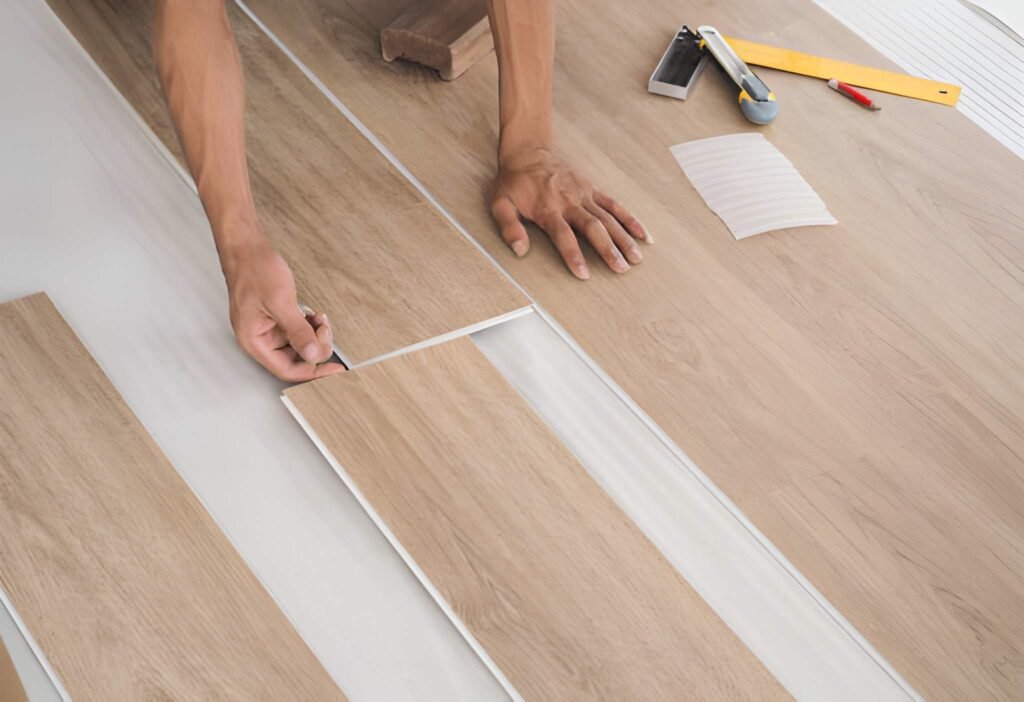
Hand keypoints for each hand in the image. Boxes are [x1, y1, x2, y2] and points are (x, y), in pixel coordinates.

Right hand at [221, 238, 344, 381]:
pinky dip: (309, 325)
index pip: (287, 369)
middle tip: (325, 329)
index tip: (334, 368)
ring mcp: (268, 328)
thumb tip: (313, 355)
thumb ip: (298, 332)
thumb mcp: (280, 302)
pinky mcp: (276, 317)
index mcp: (254, 340)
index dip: (313, 371)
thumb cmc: (254, 270)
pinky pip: (297, 330)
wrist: (247, 247)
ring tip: (320, 319)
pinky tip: (314, 315)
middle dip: (315, 346)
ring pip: (299, 344)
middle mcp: (259, 338)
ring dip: (314, 334)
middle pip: (295, 358)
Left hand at [490, 147, 650, 279]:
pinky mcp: (592, 189)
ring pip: (608, 218)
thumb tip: (519, 250)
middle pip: (592, 227)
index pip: (563, 235)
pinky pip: (614, 205)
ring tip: (635, 259)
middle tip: (621, 269)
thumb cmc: (514, 182)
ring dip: (623, 238)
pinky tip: (643, 235)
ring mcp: (584, 194)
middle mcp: (569, 201)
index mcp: (547, 208)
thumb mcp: (500, 203)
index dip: (573, 255)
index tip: (584, 274)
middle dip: (608, 249)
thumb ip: (509, 227)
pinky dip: (629, 220)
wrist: (528, 151)